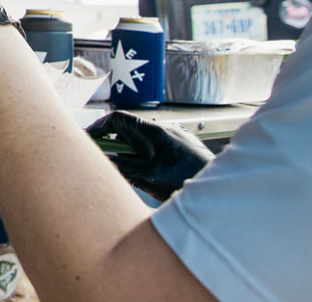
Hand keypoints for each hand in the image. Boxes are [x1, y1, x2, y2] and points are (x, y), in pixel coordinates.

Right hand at [84, 111, 214, 201]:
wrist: (222, 191)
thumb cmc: (186, 181)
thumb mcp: (148, 177)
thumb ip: (123, 168)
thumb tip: (102, 160)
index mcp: (154, 131)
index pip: (119, 119)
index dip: (100, 126)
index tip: (89, 138)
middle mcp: (166, 129)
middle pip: (131, 130)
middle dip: (115, 142)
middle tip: (103, 155)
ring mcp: (178, 138)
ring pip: (146, 141)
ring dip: (132, 151)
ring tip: (127, 168)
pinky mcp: (187, 149)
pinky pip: (159, 148)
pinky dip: (147, 157)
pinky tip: (150, 174)